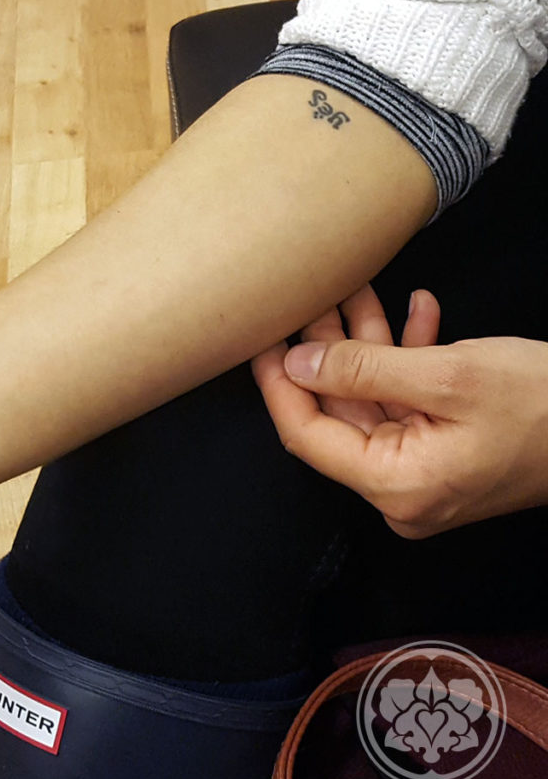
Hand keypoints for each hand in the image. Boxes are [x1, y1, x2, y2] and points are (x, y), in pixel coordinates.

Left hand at [251, 287, 547, 538]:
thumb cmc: (546, 403)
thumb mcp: (448, 375)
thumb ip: (364, 370)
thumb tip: (295, 365)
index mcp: (395, 485)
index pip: (307, 435)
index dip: (277, 385)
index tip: (259, 339)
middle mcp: (401, 490)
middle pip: (339, 414)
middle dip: (327, 351)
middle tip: (313, 297)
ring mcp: (424, 473)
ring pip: (373, 401)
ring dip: (367, 345)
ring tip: (356, 289)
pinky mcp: (445, 452)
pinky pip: (409, 404)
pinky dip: (407, 359)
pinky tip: (417, 311)